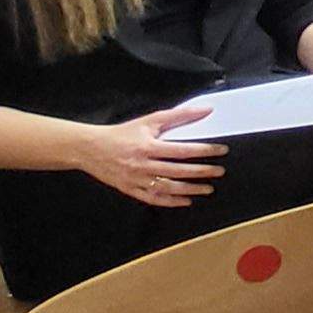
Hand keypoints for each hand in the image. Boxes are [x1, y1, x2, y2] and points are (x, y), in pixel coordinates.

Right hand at [74, 105, 224, 208]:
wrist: (90, 148)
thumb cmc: (122, 133)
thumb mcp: (149, 120)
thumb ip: (178, 115)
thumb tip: (205, 110)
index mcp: (148, 146)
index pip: (183, 150)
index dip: (205, 151)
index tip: (222, 151)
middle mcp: (142, 164)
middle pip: (178, 171)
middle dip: (202, 172)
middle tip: (219, 171)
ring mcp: (136, 179)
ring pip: (167, 188)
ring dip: (190, 189)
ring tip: (208, 189)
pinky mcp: (130, 189)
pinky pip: (153, 199)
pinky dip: (171, 201)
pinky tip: (186, 200)